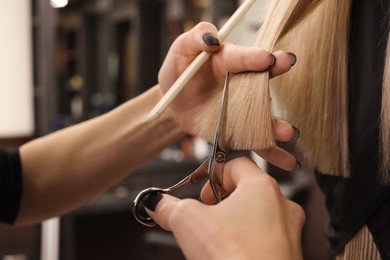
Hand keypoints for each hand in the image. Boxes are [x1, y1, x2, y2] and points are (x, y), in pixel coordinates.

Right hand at [144, 157, 304, 259]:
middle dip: (221, 200)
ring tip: (215, 235)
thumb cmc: (234, 257)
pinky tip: (229, 252)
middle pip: (246, 189)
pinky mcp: (288, 253)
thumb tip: (156, 204)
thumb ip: (168, 206)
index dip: (213, 173)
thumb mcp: (188, 221)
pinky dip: (245, 239)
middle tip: (205, 214)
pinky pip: (264, 237)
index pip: (237, 163)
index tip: (200, 191)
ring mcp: (288, 231)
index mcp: (262, 187)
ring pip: (256, 214)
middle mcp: (282, 205)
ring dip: (233, 220)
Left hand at [159, 22, 298, 170]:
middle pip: (262, 78)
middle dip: (277, 70)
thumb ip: (195, 38)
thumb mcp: (181, 50)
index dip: (253, 57)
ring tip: (289, 132)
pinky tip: (288, 162)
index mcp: (228, 60)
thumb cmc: (179, 74)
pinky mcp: (241, 129)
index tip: (265, 58)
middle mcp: (242, 82)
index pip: (241, 56)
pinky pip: (258, 141)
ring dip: (278, 125)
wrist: (175, 105)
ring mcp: (244, 108)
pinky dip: (273, 152)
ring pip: (264, 115)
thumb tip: (211, 38)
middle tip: (288, 64)